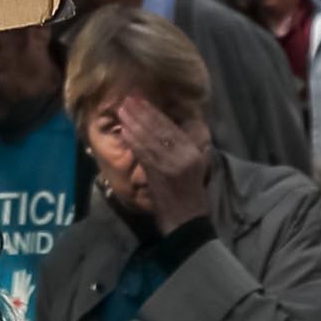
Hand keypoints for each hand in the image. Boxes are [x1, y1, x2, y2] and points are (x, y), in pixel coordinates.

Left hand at [89, 95, 216, 233]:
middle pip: (157, 129)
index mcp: (192, 152)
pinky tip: (123, 131)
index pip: (171, 127)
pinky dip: (132, 141)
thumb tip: (177, 131)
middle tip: (127, 100)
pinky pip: (142, 154)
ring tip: (121, 110)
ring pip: (147, 139)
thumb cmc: (192, 195)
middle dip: (140, 113)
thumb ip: (190, 149)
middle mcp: (181, 155)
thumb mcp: (198, 168)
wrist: (186, 221)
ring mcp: (168, 165)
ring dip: (132, 123)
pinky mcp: (155, 175)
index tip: (142, 101)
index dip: (155, 113)